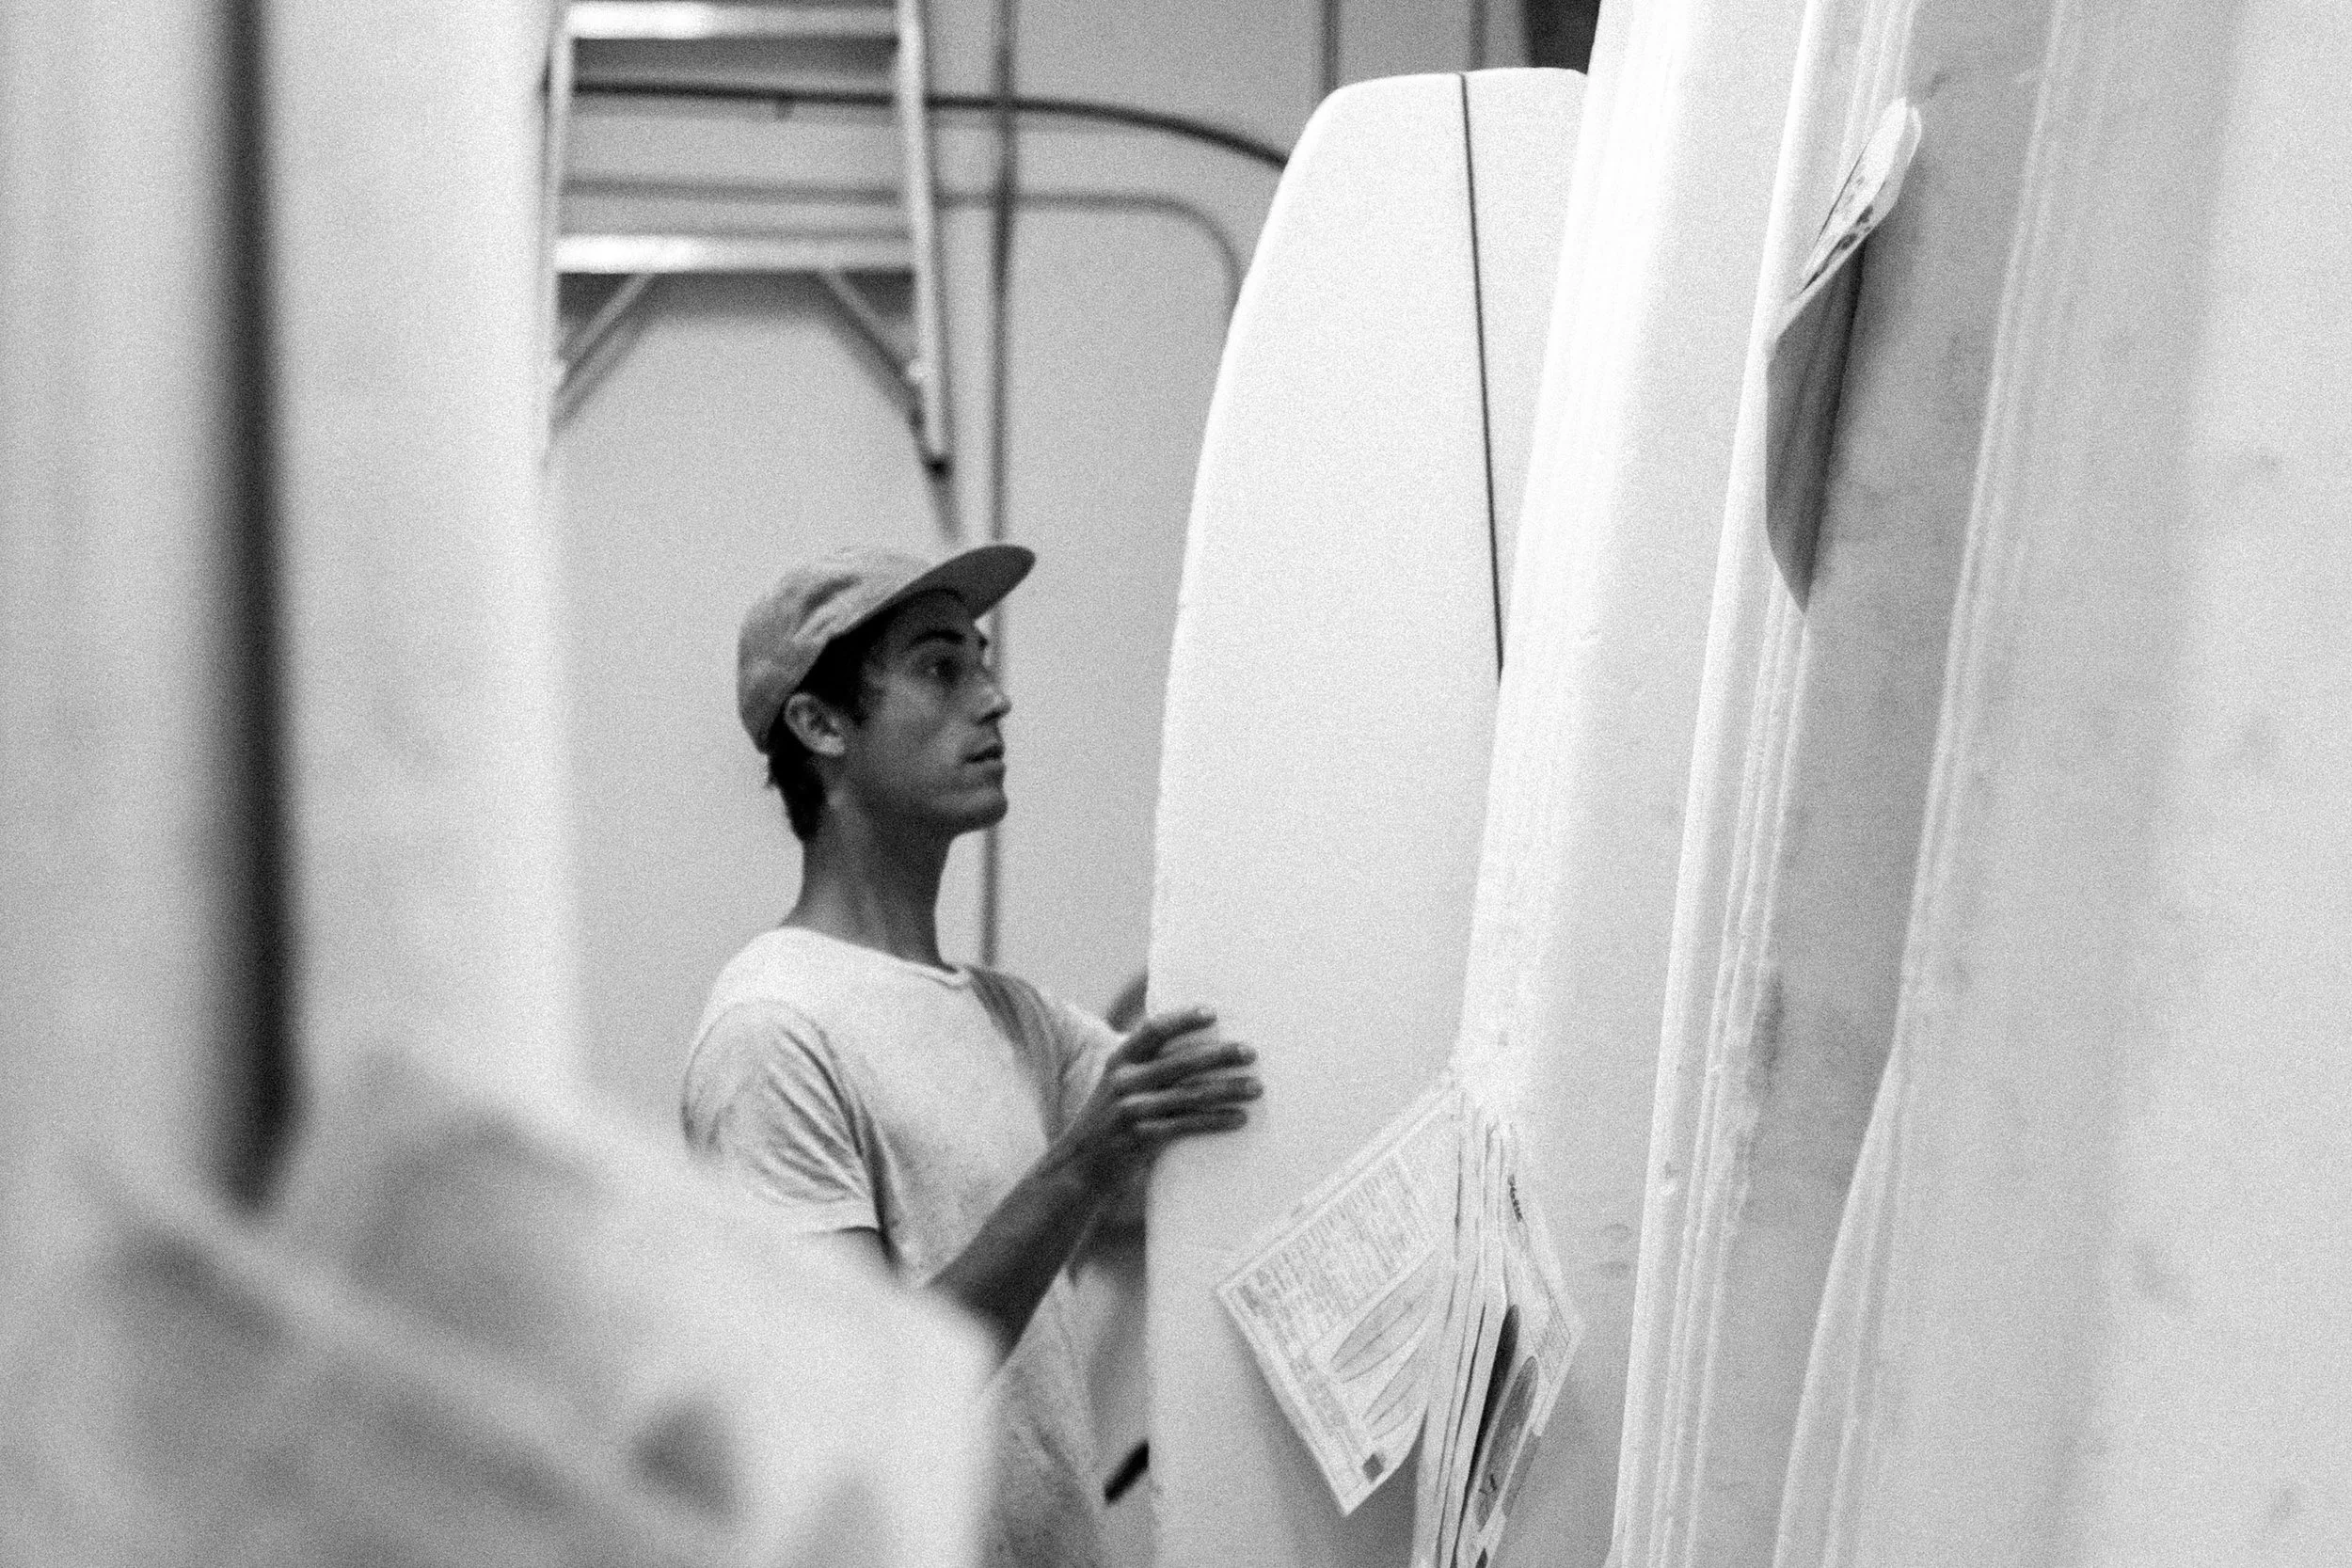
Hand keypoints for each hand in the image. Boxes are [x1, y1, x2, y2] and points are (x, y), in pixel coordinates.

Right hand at [1054, 1006, 1259, 1192]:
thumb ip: (1147, 1067)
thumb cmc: (1111, 1122)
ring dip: (1228, 1090)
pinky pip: (1187, 1125)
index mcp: (1119, 1060)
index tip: (1213, 1012)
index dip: (1183, 1019)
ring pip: (1190, 1095)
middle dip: (1220, 1055)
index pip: (1153, 1030)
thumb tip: (1199, 1049)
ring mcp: (1132, 1109)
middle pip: (1181, 1061)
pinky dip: (1216, 1120)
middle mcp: (1124, 1080)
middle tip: (1251, 1052)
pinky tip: (1238, 1118)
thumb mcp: (1119, 1086)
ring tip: (1257, 1088)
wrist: (1081, 1168)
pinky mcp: (1141, 1137)